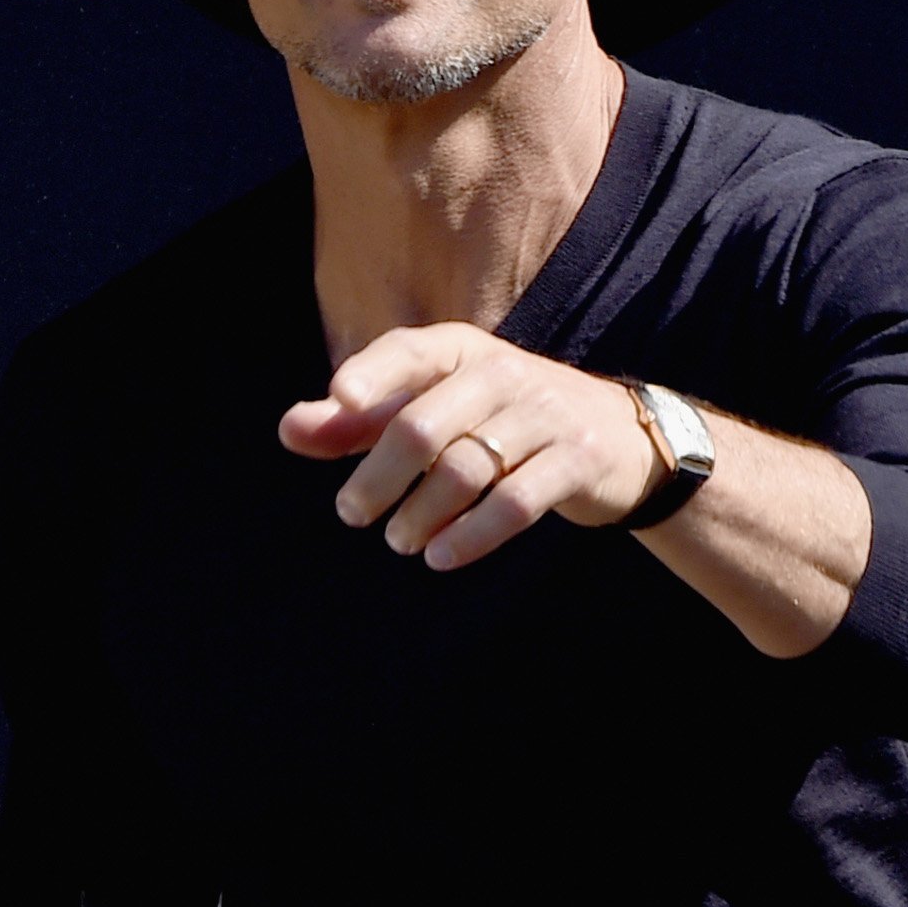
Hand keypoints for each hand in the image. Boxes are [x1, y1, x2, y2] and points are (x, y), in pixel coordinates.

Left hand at [281, 321, 667, 568]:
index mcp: (462, 351)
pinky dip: (472, 535)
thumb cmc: (499, 421)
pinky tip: (440, 556)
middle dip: (380, 476)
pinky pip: (516, 502)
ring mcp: (545, 416)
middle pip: (424, 426)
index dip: (373, 374)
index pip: (410, 351)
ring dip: (421, 513)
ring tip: (399, 541)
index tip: (341, 400)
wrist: (618, 438)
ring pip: (466, 468)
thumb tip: (289, 429)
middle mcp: (504, 373)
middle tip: (352, 513)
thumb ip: (359, 422)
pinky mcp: (578, 460)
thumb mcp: (433, 408)